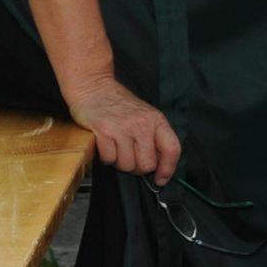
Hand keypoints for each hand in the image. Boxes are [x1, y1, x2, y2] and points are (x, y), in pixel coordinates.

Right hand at [63, 76, 180, 183]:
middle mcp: (142, 124)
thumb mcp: (145, 115)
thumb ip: (153, 137)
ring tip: (117, 148)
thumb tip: (159, 165)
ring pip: (127, 165)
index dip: (168, 168)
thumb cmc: (119, 104)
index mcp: (156, 120)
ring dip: (120, 163)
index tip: (161, 178)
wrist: (94, 88)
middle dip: (138, 167)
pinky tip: (106, 145)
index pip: (172, 149)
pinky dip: (107, 158)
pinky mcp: (103, 132)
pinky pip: (109, 160)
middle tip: (130, 157)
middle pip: (147, 164)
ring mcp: (122, 128)